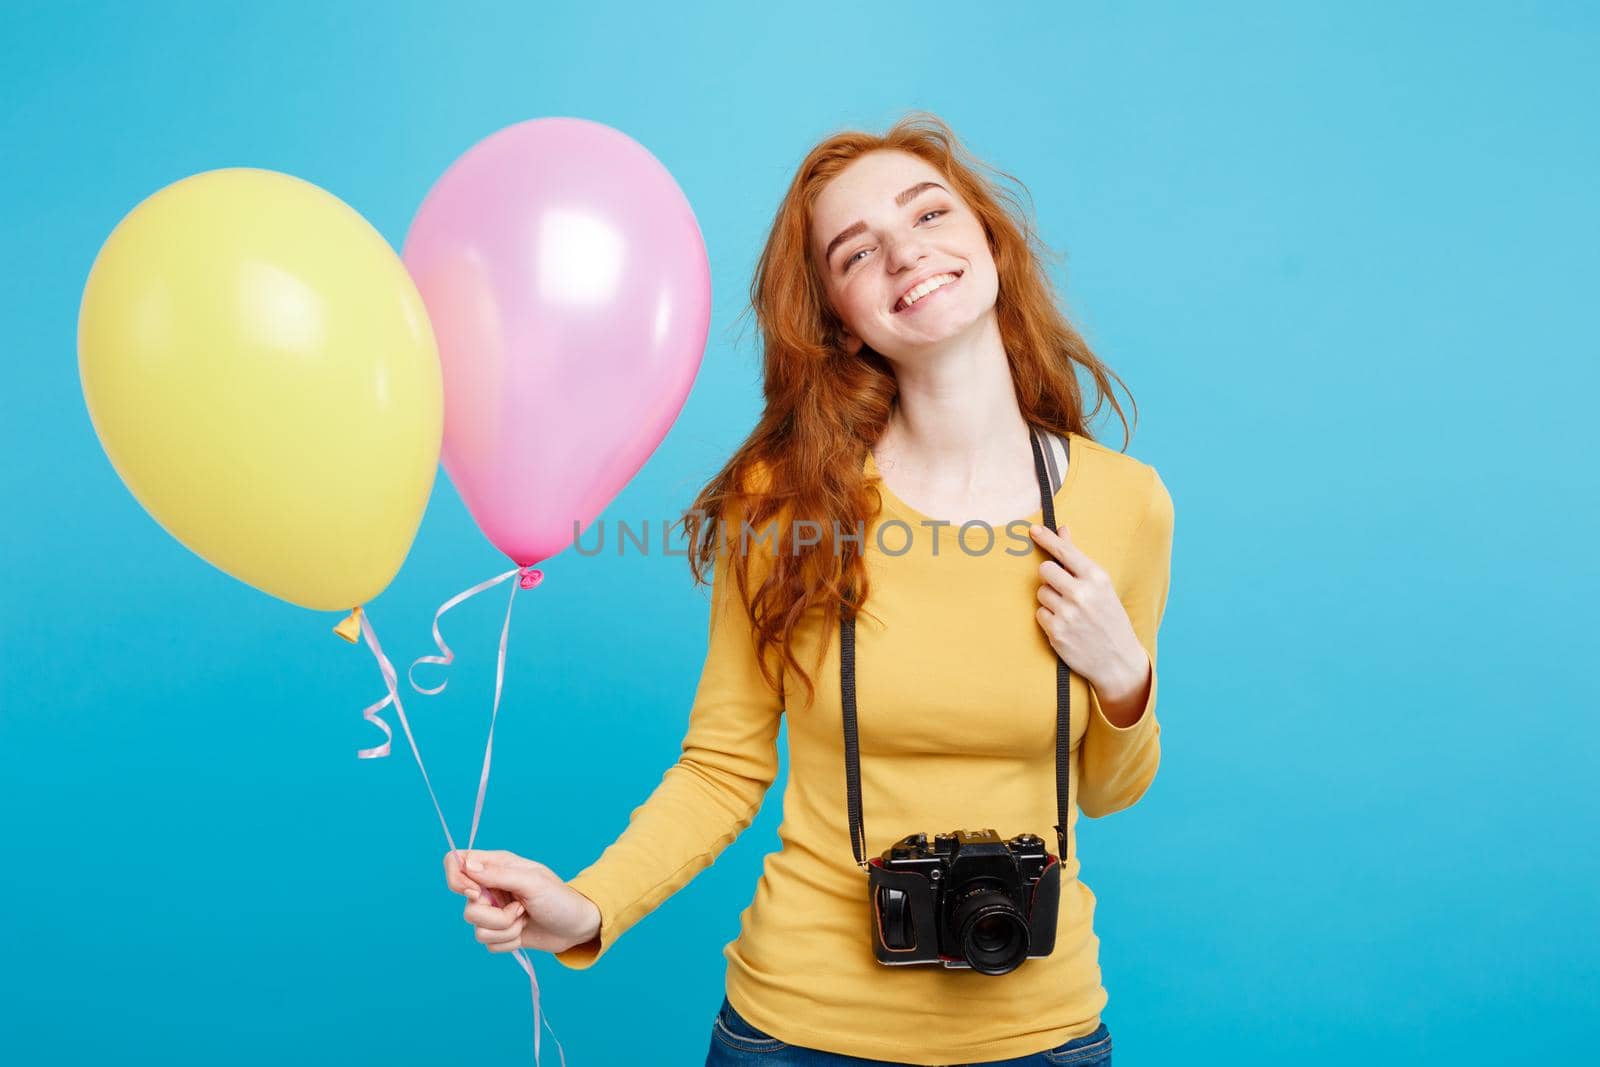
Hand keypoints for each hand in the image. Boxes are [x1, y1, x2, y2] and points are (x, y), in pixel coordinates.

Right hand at [443, 849, 602, 954]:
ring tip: (525, 919)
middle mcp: (490, 887)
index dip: (457, 879)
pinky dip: (508, 942)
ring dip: (506, 929)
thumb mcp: (533, 882)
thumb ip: (499, 874)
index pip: (456, 862)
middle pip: (467, 906)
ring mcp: (493, 911)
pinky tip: (524, 932)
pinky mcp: (498, 933)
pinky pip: (488, 944)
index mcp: (496, 865)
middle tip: (520, 908)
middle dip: (495, 915)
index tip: (475, 893)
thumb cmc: (560, 899)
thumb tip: (468, 866)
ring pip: (476, 929)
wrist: (576, 927)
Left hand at [1028, 523, 1147, 703]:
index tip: (1033, 530)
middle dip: (1049, 577)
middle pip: (1044, 570)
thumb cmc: (1110, 619)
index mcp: (1097, 578)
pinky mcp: (1056, 632)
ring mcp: (1068, 614)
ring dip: (1050, 599)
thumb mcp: (1102, 587)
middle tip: (1062, 588)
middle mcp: (1082, 594)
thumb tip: (1063, 529)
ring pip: (1041, 593)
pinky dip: (1049, 618)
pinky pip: (1040, 613)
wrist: (1118, 660)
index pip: (1065, 551)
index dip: (1046, 538)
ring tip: (1069, 611)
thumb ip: (1078, 559)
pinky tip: (1065, 625)